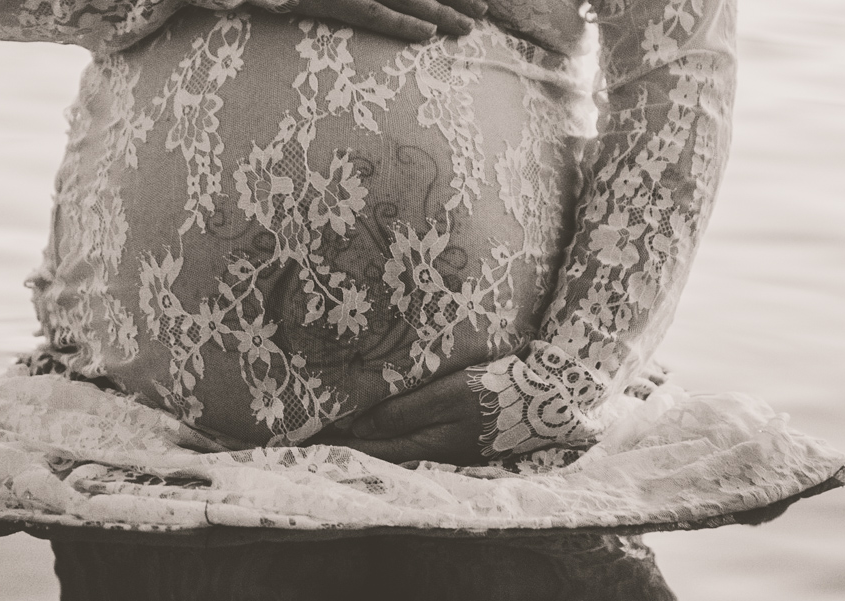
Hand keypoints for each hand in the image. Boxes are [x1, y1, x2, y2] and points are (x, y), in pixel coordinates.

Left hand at [317, 369, 486, 466]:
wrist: (541, 400)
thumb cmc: (492, 391)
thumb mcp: (446, 396)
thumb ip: (404, 413)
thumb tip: (360, 429)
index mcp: (424, 446)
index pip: (368, 449)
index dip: (335, 443)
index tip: (303, 437)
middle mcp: (429, 454)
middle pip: (377, 452)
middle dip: (343, 443)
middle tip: (306, 435)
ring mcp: (441, 449)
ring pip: (391, 447)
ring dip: (362, 439)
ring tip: (331, 428)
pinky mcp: (451, 439)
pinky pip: (408, 439)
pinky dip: (384, 434)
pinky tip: (373, 425)